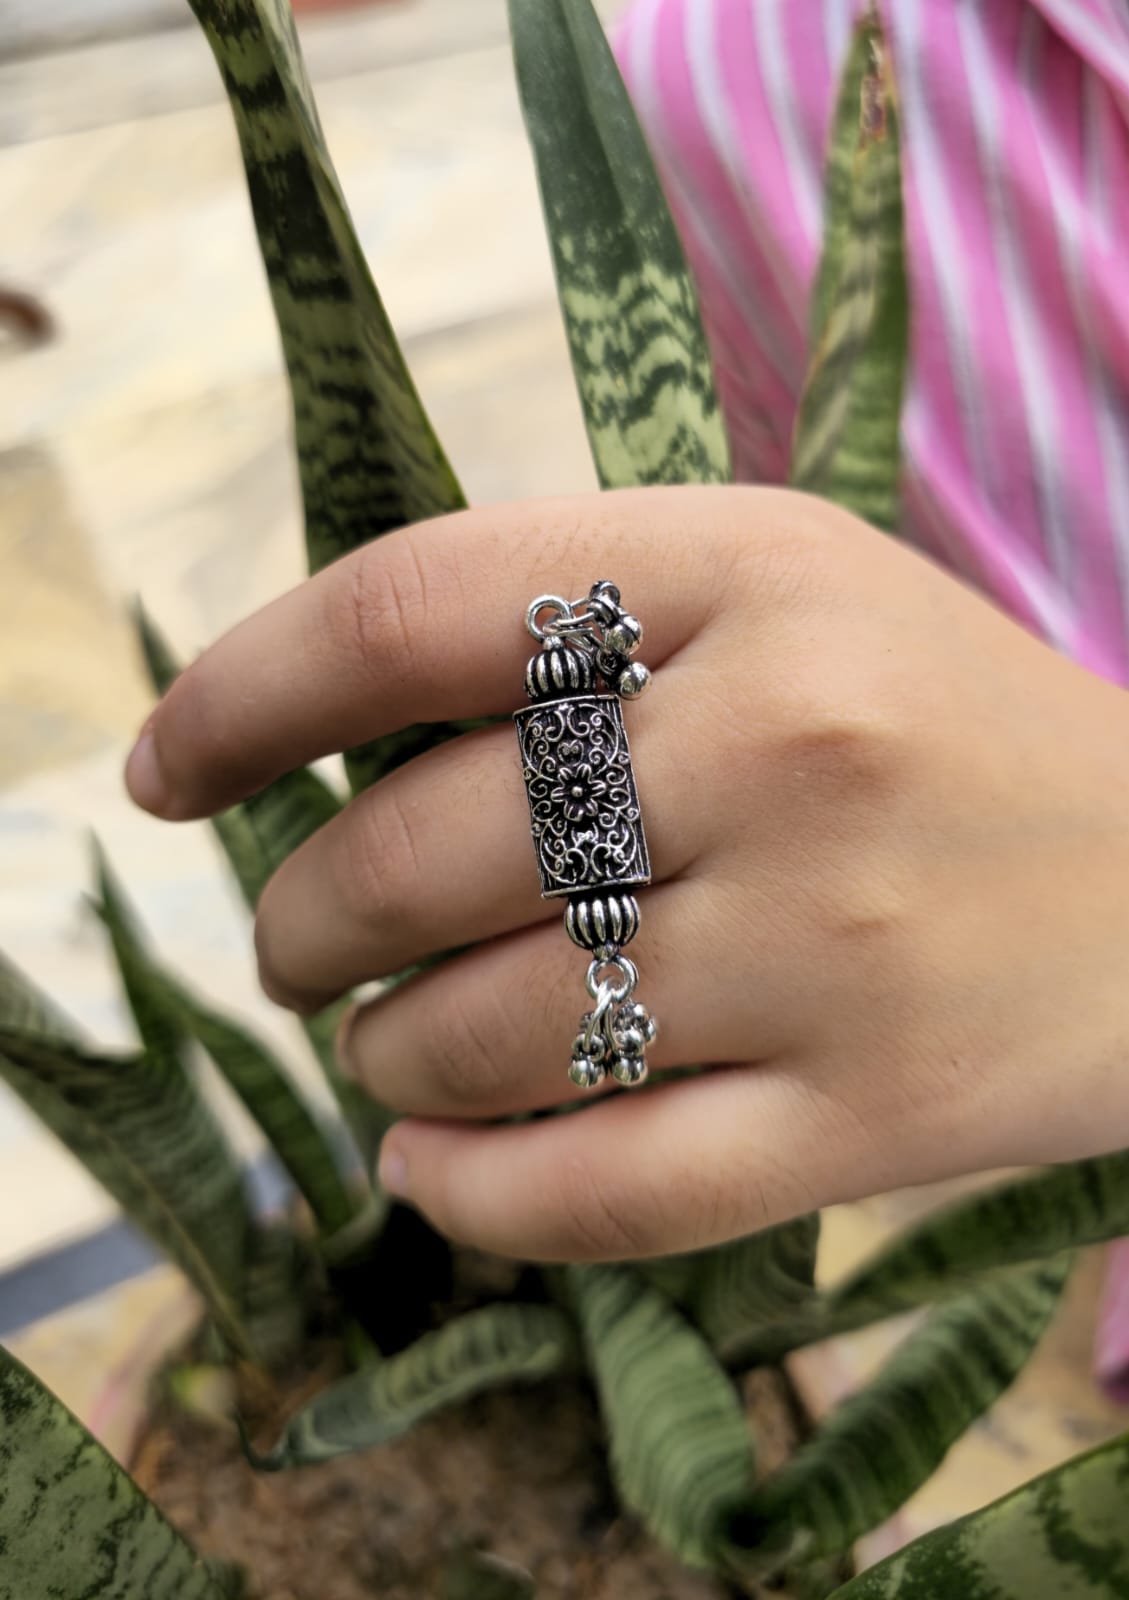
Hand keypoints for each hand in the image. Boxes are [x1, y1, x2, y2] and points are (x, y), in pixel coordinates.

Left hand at [125, 487, 1128, 1260]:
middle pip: (419, 849)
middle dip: (302, 918)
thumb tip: (315, 731)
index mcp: (752, 570)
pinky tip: (428, 1162)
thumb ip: (571, 626)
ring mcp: (837, 943)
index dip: (240, 693)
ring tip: (387, 1041)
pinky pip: (597, 1191)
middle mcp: (791, 742)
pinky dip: (466, 1192)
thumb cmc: (938, 726)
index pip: (410, 609)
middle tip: (299, 941)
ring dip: (383, 1050)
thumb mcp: (783, 592)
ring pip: (490, 1033)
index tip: (161, 769)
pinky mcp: (874, 1119)